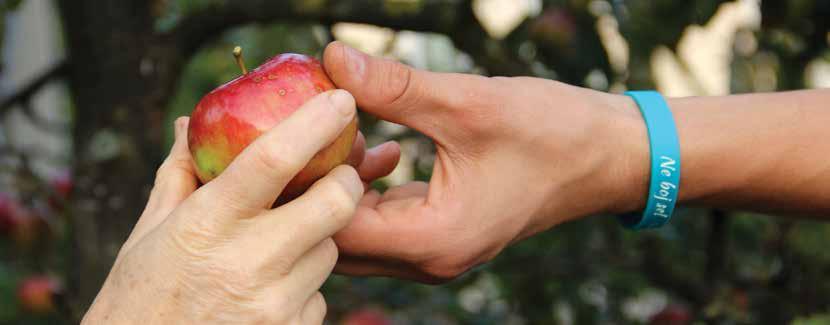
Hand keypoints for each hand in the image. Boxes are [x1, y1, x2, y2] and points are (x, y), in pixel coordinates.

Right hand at [82, 90, 396, 323]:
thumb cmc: (141, 296)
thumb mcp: (150, 233)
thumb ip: (179, 175)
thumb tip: (192, 123)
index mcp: (206, 224)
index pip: (271, 161)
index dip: (313, 123)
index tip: (340, 100)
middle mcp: (246, 263)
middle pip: (334, 205)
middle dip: (346, 180)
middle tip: (339, 174)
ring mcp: (274, 304)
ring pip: (331, 249)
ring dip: (317, 238)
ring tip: (276, 248)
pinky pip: (321, 293)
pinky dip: (304, 284)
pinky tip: (269, 291)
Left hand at [323, 42, 643, 282]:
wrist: (611, 157)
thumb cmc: (552, 132)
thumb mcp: (468, 103)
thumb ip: (393, 88)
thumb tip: (330, 58)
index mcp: (433, 239)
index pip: (333, 228)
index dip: (304, 182)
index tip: (293, 132)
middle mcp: (431, 260)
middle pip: (338, 241)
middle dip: (317, 187)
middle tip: (310, 132)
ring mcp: (439, 254)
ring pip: (361, 235)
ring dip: (345, 188)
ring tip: (348, 133)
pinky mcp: (447, 237)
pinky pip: (389, 226)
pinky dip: (373, 192)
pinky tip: (384, 148)